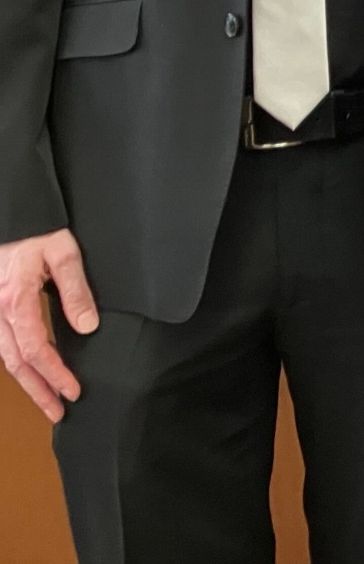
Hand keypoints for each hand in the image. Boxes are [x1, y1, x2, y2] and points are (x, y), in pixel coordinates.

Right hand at [0, 229, 97, 421]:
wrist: (14, 218)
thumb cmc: (37, 233)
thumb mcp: (64, 254)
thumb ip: (75, 290)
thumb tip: (87, 326)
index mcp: (16, 300)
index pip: (36, 349)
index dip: (54, 374)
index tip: (73, 391)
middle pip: (16, 363)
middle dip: (38, 391)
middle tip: (58, 413)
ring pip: (6, 358)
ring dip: (27, 383)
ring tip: (47, 402)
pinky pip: (3, 346)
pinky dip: (17, 365)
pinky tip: (31, 375)